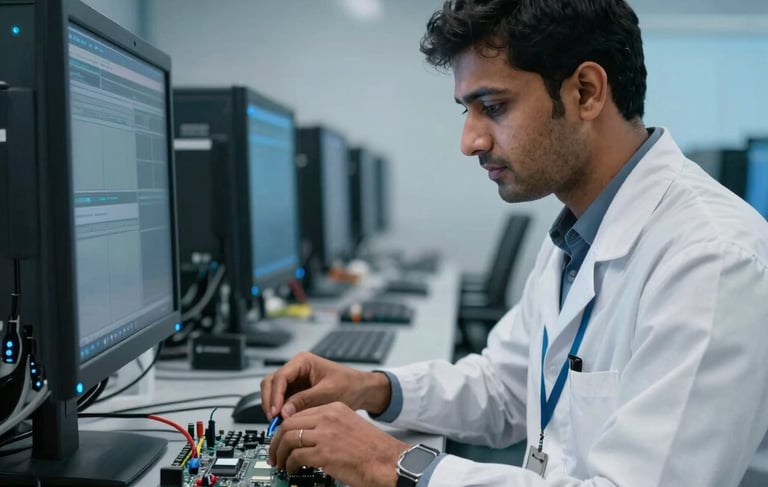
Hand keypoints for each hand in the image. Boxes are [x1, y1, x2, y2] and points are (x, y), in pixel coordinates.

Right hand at [260, 352, 390, 418]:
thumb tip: (284, 411)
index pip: (280, 377)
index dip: (275, 395)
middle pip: (271, 382)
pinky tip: (284, 422)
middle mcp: (296, 369)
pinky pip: (281, 400)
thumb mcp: (328, 393)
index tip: (276, 412)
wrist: (361, 390)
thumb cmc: (349, 385)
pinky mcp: (296, 392)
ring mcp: (295, 380)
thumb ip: (305, 400)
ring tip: (278, 423)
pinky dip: (280, 410)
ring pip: (273, 391)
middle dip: (270, 401)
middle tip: (273, 420)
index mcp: (303, 361)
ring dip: (273, 407)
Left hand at [269, 401, 409, 486]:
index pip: (300, 413)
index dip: (286, 427)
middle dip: (277, 440)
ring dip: (280, 454)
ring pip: (288, 439)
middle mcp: (328, 417)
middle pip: (289, 423)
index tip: (282, 438)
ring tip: (280, 464)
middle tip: (274, 453)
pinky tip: (292, 470)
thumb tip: (308, 437)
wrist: (388, 462)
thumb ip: (330, 426)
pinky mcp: (323, 453)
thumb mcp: (350, 427)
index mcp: (335, 408)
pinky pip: (295, 456)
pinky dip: (289, 464)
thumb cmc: (373, 450)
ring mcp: (325, 434)